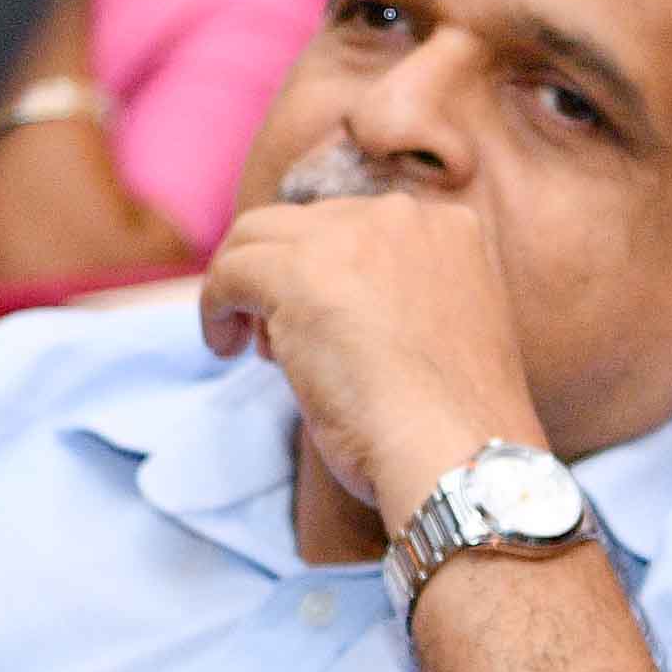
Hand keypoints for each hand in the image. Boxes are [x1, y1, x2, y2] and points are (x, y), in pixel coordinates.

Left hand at [198, 171, 544, 537]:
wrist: (457, 454)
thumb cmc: (452, 426)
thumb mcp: (438, 336)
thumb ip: (392, 301)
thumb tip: (318, 306)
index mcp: (450, 229)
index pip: (356, 228)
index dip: (325, 273)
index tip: (316, 324)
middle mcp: (405, 216)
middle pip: (306, 225)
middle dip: (283, 277)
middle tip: (275, 343)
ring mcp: (353, 235)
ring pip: (259, 235)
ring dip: (243, 286)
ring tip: (247, 347)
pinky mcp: (300, 271)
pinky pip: (232, 270)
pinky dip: (215, 306)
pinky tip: (223, 348)